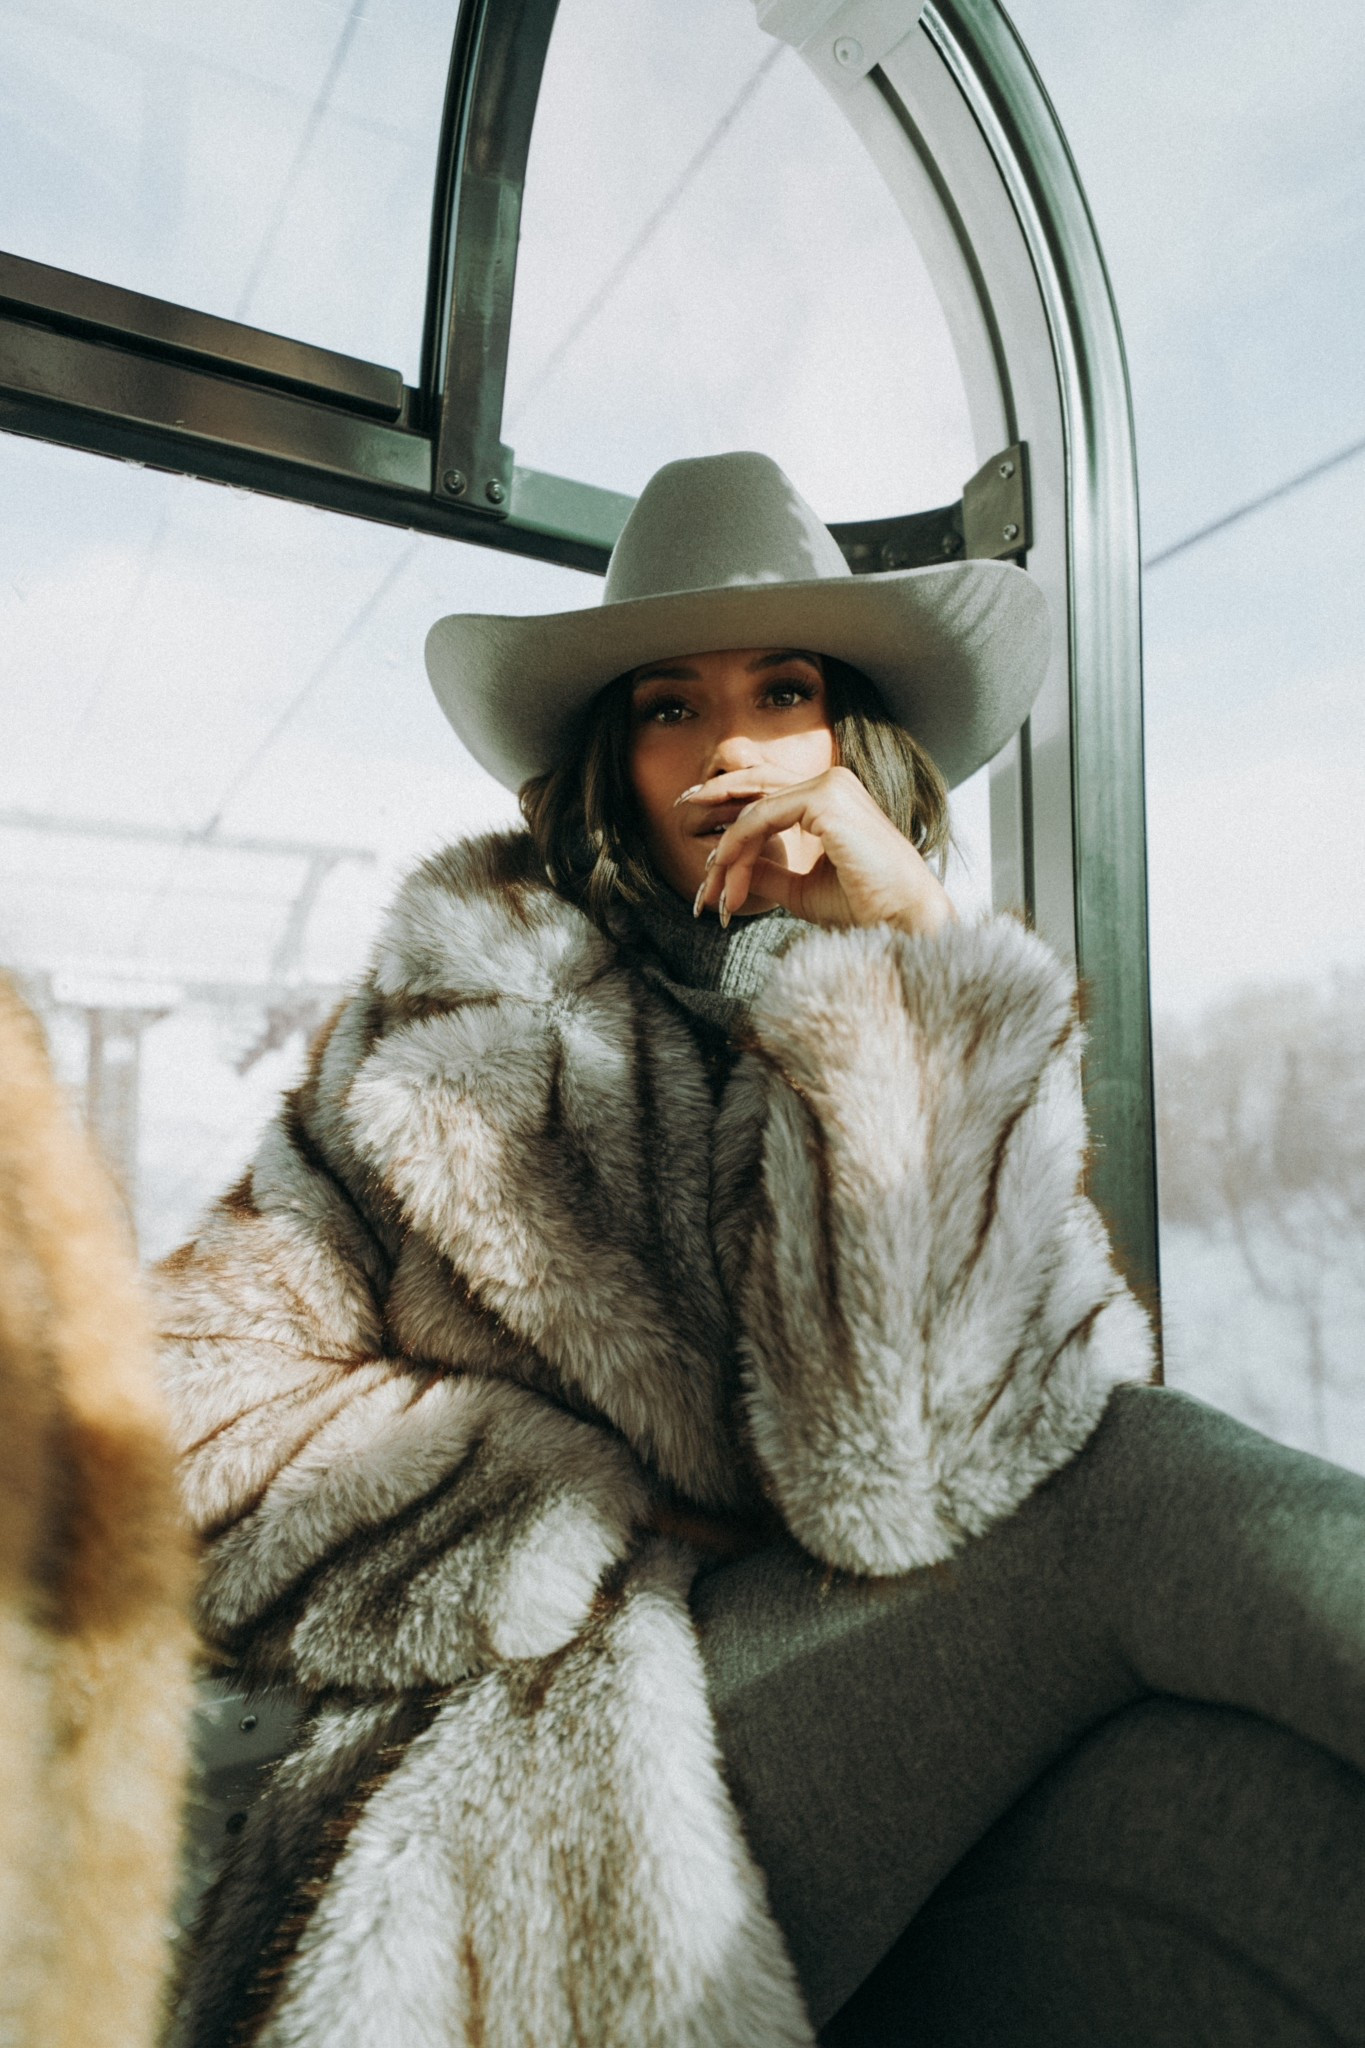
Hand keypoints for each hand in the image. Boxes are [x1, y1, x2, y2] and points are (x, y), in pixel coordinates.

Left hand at [680, 764, 956, 937]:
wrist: (901, 921)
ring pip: (752, 813)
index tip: (699, 818)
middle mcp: (831, 782)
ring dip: (725, 855)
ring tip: (710, 894)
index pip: (770, 791)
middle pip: (756, 785)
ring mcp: (830, 786)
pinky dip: (736, 850)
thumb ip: (770, 871)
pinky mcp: (825, 800)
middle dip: (715, 796)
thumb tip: (734, 867)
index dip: (732, 802)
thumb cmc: (865, 908)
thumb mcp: (802, 889)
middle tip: (680, 806)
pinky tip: (725, 881)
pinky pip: (760, 821)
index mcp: (831, 798)